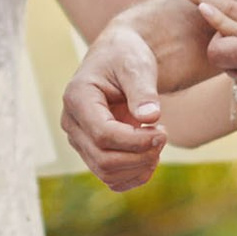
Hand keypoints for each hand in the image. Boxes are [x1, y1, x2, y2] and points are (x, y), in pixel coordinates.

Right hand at [60, 22, 167, 191]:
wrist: (118, 59)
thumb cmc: (126, 57)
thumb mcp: (136, 65)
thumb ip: (143, 90)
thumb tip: (150, 117)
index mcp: (77, 98)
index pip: (103, 134)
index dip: (136, 141)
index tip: (163, 130)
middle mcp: (72, 123)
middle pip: (104, 159)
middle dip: (141, 155)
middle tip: (164, 135)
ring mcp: (80, 140)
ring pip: (107, 173)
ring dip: (140, 166)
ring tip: (158, 142)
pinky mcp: (92, 152)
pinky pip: (111, 178)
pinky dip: (135, 175)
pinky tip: (151, 156)